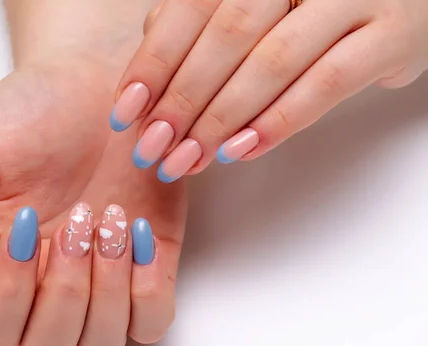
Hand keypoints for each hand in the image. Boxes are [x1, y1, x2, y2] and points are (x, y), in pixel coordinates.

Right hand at [0, 0, 185, 345]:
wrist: (95, 82)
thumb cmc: (29, 114)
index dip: (8, 294)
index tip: (26, 224)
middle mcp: (47, 287)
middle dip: (62, 291)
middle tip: (75, 220)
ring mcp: (101, 283)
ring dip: (105, 292)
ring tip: (108, 218)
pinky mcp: (151, 268)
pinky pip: (153, 322)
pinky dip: (147, 290)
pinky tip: (139, 232)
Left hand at [110, 0, 427, 181]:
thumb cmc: (309, 2)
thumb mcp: (252, 1)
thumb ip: (200, 22)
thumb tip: (150, 73)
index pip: (190, 7)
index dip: (154, 62)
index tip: (126, 112)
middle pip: (227, 36)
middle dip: (183, 100)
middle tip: (154, 148)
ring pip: (273, 62)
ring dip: (222, 118)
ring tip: (190, 158)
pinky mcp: (390, 35)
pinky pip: (326, 84)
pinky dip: (279, 122)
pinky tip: (241, 151)